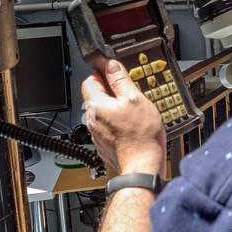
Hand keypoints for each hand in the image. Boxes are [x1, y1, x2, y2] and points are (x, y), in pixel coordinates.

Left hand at [81, 57, 166, 175]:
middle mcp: (92, 120)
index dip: (103, 74)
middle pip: (96, 97)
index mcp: (96, 105)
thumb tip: (111, 65)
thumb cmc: (140, 136)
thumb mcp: (135, 99)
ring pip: (104, 112)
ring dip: (116, 109)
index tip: (116, 75)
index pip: (90, 80)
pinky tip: (132, 127)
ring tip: (133, 113)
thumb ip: (120, 80)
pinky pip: (108, 127)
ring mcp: (97, 134)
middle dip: (112, 93)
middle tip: (130, 95)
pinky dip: (118, 124)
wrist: (142, 166)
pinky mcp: (105, 144)